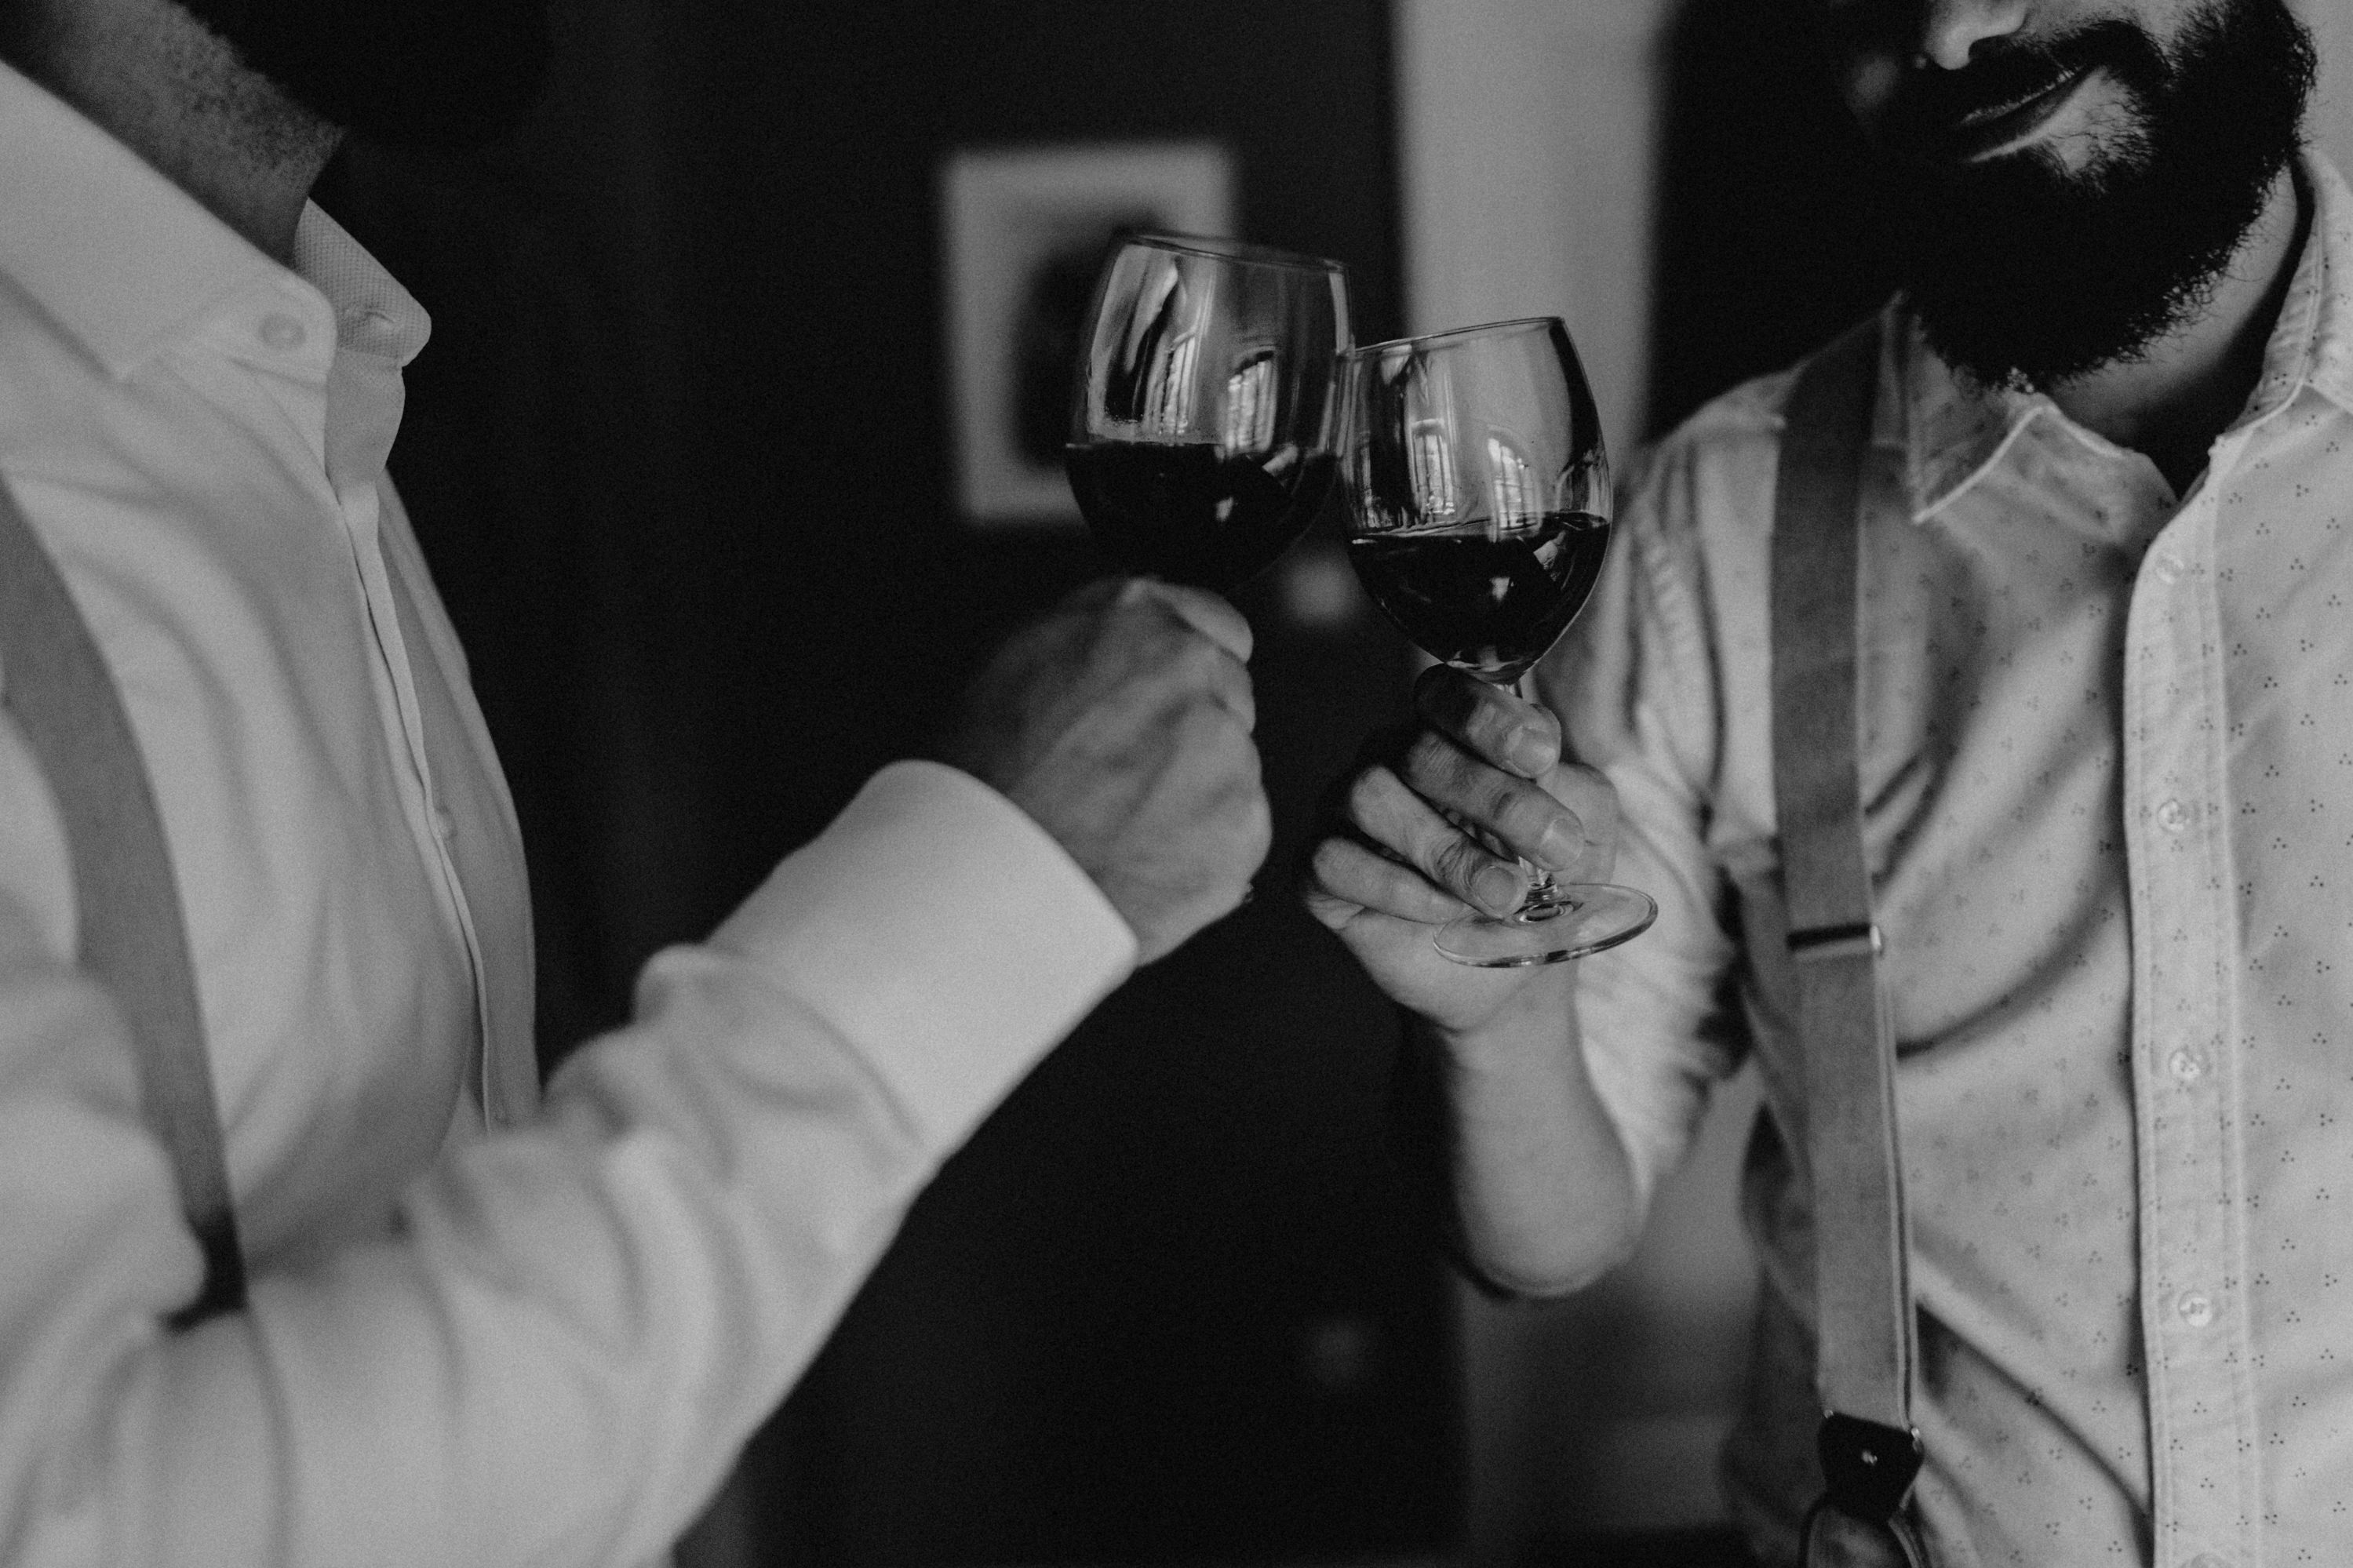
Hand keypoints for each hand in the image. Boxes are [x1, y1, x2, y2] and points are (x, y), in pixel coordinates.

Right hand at [945, 577, 1270, 964]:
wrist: (992, 882)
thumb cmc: (985, 782)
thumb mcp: (1017, 663)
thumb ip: (1096, 639)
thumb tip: (1127, 639)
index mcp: (1136, 618)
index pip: (1215, 623)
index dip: (1188, 669)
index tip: (1170, 700)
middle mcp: (1192, 671)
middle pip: (1227, 695)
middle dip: (1193, 729)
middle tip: (1129, 773)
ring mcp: (1228, 750)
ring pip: (1233, 766)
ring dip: (1197, 791)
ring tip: (1121, 824)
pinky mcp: (1246, 824)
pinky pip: (1238, 832)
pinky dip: (1203, 849)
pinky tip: (1142, 857)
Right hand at [1301, 665, 1622, 1032]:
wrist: (1501, 975)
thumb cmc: (1539, 886)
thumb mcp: (1580, 833)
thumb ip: (1571, 790)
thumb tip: (1543, 768)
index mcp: (1449, 733)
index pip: (1447, 692)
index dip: (1488, 716)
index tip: (1540, 758)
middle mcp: (1390, 759)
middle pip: (1420, 749)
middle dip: (1496, 799)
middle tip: (1554, 848)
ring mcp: (1345, 812)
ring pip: (1371, 796)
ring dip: (1449, 851)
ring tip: (1506, 897)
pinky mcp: (1319, 872)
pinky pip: (1335, 859)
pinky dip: (1400, 889)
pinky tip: (1447, 912)